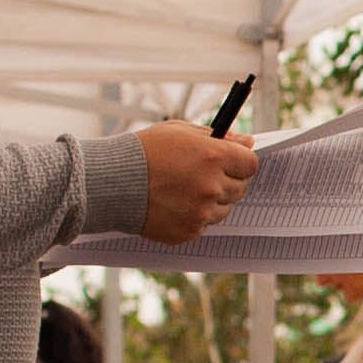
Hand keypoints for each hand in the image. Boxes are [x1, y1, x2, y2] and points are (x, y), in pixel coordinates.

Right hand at [136, 121, 257, 243]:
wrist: (111, 182)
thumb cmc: (145, 151)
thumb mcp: (180, 131)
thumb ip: (219, 137)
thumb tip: (247, 141)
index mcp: (213, 157)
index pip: (250, 164)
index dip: (240, 162)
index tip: (229, 162)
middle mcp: (212, 186)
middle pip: (240, 188)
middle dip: (226, 181)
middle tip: (201, 175)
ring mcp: (201, 212)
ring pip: (224, 209)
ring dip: (211, 201)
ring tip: (183, 190)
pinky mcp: (189, 231)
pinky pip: (204, 225)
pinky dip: (194, 217)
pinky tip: (173, 204)